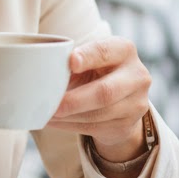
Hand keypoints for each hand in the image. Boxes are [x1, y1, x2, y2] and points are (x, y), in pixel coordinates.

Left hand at [46, 37, 150, 161]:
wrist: (121, 98)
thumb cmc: (96, 70)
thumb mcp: (89, 59)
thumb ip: (71, 61)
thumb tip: (41, 72)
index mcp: (124, 50)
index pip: (105, 52)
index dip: (88, 57)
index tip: (70, 62)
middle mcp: (137, 75)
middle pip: (105, 91)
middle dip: (75, 101)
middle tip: (52, 106)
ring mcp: (137, 102)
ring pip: (100, 114)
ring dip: (69, 116)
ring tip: (47, 114)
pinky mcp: (128, 124)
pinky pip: (96, 128)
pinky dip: (71, 125)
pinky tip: (55, 122)